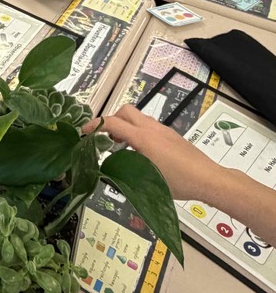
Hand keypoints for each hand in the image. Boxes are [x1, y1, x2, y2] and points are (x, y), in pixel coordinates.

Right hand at [95, 105, 221, 202]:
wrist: (209, 179)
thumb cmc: (180, 182)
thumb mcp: (148, 181)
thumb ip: (127, 172)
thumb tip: (111, 172)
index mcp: (143, 138)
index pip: (112, 123)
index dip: (94, 125)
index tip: (83, 132)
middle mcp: (152, 128)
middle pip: (125, 111)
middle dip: (112, 120)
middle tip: (106, 138)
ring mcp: (163, 130)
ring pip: (138, 118)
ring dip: (125, 126)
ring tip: (122, 147)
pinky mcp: (171, 135)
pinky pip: (148, 126)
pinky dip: (138, 132)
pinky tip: (141, 152)